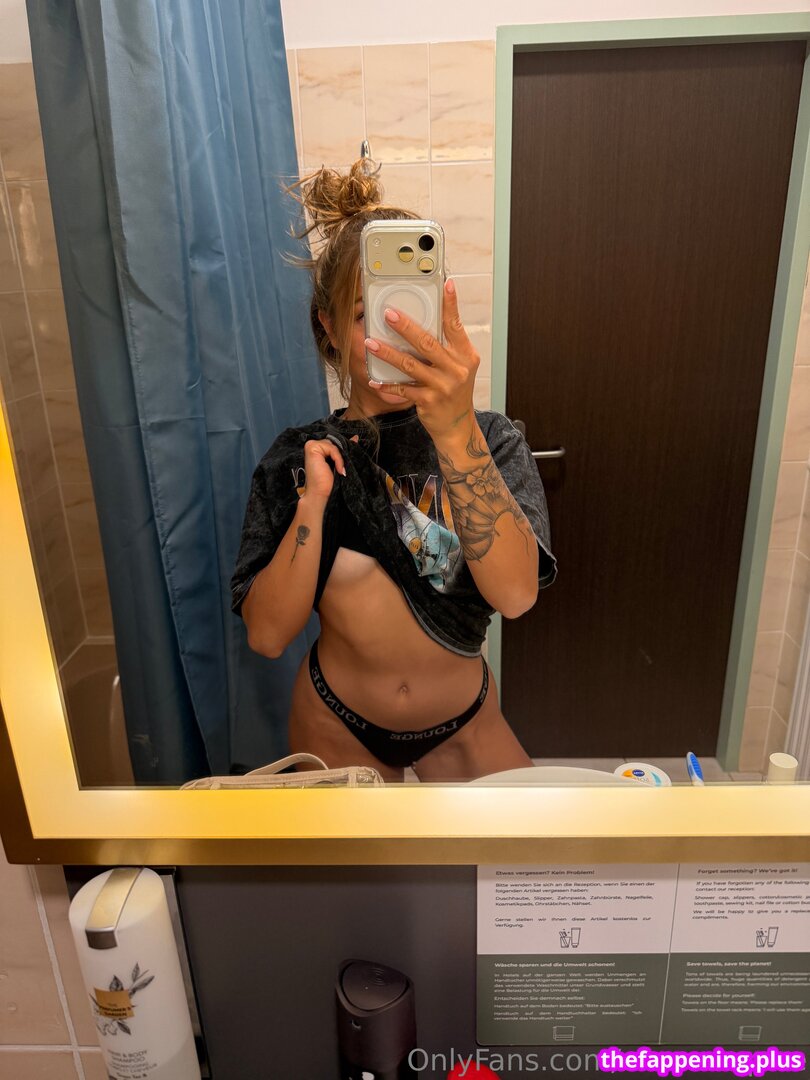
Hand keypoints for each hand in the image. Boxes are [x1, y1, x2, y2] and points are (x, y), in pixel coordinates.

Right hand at [301, 438, 345, 502]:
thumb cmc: (329, 482)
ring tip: (341, 472)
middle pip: (335, 443)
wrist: (322, 494)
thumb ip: (345, 450)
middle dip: (343, 454)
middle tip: (343, 469)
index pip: (335, 444)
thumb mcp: (340, 463)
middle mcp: (314, 446)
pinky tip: (339, 470)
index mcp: (319, 449)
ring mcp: (311, 446)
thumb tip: (355, 437)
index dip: (344, 452)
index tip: (347, 464)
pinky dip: (338, 460)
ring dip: (341, 459)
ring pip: (334, 445)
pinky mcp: (312, 448)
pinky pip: (332, 448)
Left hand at [364, 278, 479, 439]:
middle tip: (388, 313)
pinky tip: (374, 379)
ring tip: (370, 343)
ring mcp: (442, 386)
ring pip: (411, 365)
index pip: (456, 325)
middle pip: (428, 343)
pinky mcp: (428, 401)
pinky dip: (387, 384)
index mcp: (465, 355)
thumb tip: (422, 323)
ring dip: (388, 353)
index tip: (446, 284)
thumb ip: (446, 348)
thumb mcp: (458, 367)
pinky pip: (403, 389)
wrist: (457, 426)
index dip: (451, 304)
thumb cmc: (454, 392)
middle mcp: (457, 369)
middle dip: (406, 327)